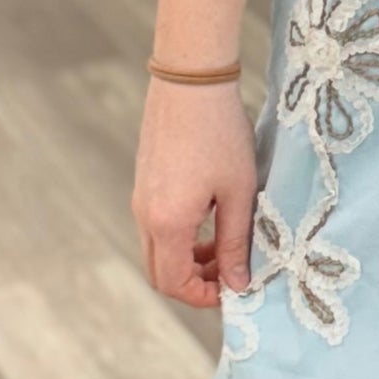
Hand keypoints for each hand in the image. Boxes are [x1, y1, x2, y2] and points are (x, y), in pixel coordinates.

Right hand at [132, 76, 259, 308]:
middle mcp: (145, 215)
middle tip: (229, 274)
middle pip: (161, 272)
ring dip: (188, 259)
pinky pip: (156, 226)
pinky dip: (180, 237)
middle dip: (194, 283)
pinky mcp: (144, 182)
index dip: (203, 297)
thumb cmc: (221, 133)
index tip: (233, 291)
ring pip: (158, 249)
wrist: (190, 81)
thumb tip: (238, 285)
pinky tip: (210, 218)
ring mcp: (140, 198)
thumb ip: (235, 243)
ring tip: (224, 246)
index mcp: (167, 223)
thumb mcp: (238, 192)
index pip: (174, 283)